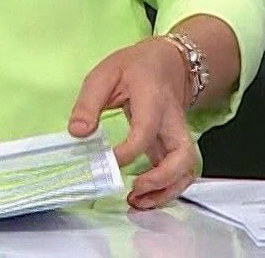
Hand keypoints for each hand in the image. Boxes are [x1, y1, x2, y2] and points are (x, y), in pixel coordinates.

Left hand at [66, 37, 198, 208]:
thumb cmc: (134, 68)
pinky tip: (144, 197)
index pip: (146, 131)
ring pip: (186, 169)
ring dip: (166, 191)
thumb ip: (89, 103)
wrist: (168, 62)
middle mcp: (172, 122)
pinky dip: (167, 189)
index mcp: (153, 100)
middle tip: (134, 190)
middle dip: (161, 180)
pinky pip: (181, 172)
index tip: (106, 159)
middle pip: (182, 156)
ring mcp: (178, 136)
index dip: (128, 151)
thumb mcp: (105, 74)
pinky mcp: (176, 146)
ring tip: (137, 201)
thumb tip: (78, 133)